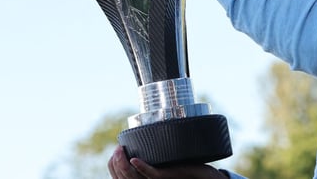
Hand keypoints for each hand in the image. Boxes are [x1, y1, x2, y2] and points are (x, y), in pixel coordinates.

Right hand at [107, 146, 229, 178]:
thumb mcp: (163, 160)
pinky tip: (134, 160)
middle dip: (115, 163)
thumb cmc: (183, 166)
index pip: (119, 178)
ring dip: (123, 163)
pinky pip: (152, 174)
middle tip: (117, 149)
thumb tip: (139, 141)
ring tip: (121, 151)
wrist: (203, 174)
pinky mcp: (168, 177)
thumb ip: (152, 155)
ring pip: (132, 177)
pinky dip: (141, 167)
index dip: (112, 166)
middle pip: (123, 178)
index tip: (115, 151)